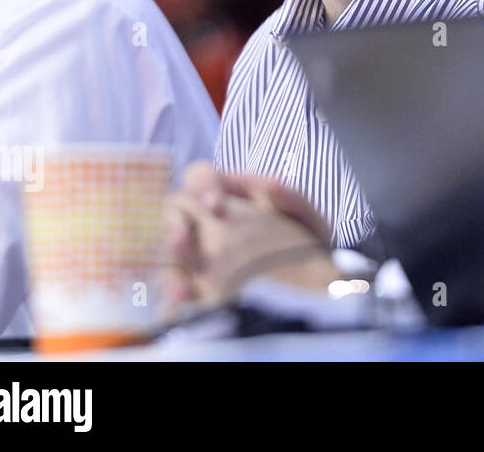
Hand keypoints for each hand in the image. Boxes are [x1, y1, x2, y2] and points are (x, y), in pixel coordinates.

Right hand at [161, 161, 338, 314]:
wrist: (316, 286)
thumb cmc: (305, 242)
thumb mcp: (306, 219)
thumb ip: (292, 198)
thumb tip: (271, 184)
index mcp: (225, 195)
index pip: (199, 177)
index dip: (201, 186)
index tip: (216, 206)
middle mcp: (201, 222)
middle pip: (172, 214)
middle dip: (174, 227)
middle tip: (181, 245)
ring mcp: (193, 256)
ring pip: (167, 257)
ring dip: (170, 271)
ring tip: (182, 290)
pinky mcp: (192, 288)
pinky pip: (175, 291)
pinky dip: (178, 298)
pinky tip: (187, 307)